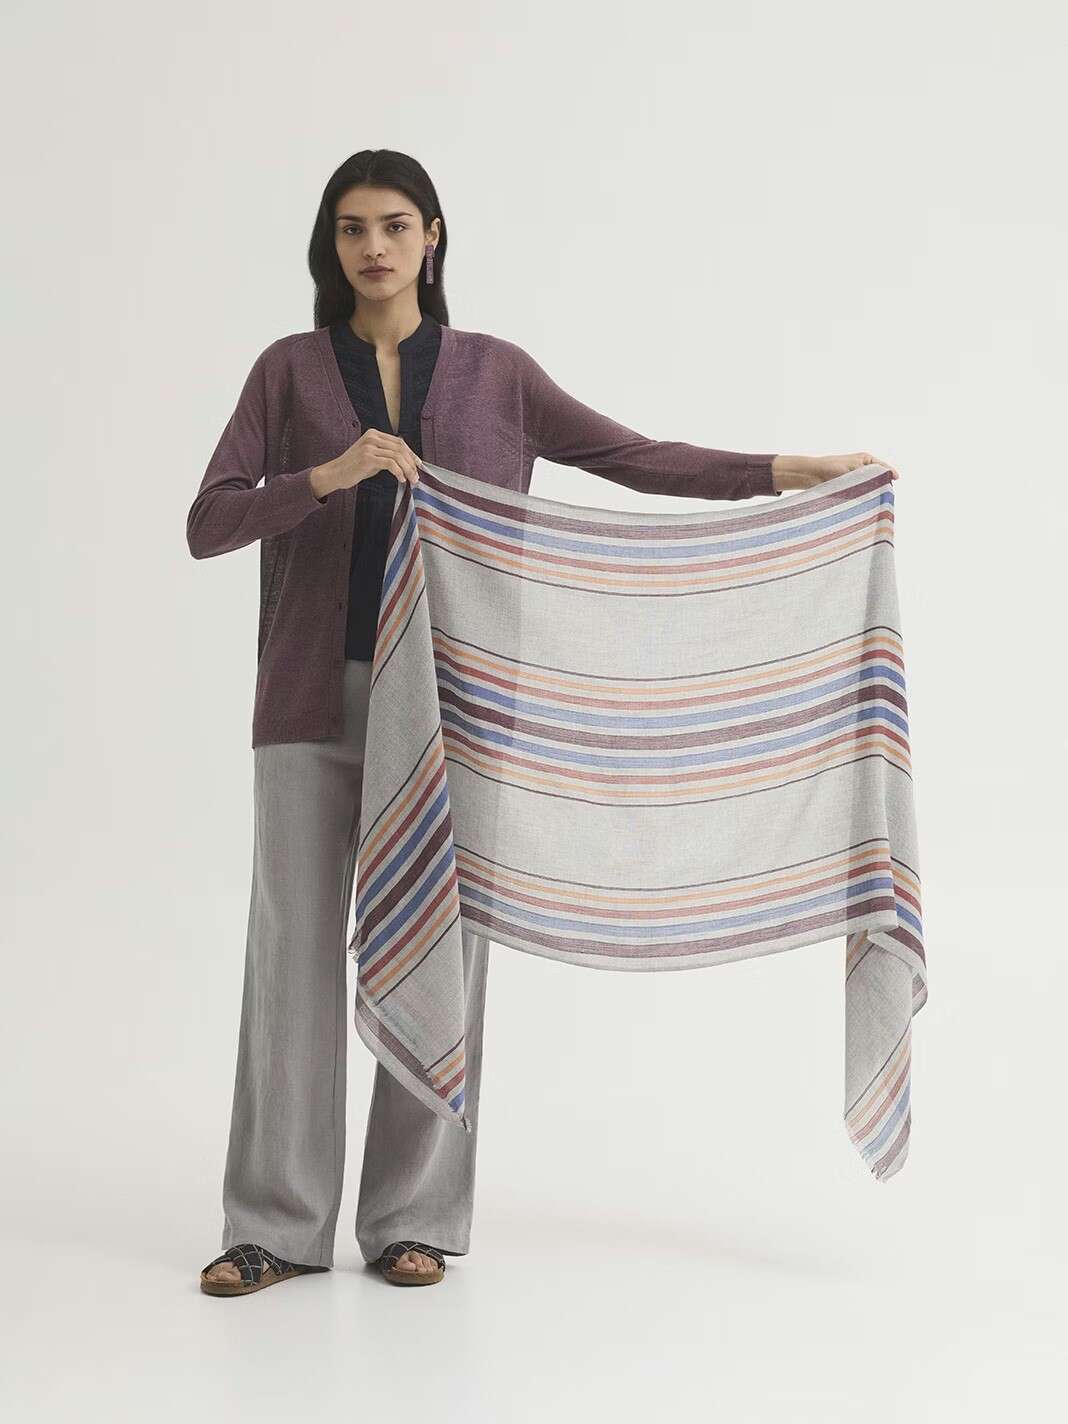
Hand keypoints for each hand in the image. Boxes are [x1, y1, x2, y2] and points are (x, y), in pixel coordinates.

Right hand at [312, 430, 423, 497]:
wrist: (335, 473)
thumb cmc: (354, 467)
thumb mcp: (372, 456)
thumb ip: (386, 454)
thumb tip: (407, 461)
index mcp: (374, 434)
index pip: (399, 442)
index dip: (411, 454)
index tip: (418, 465)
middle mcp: (372, 437)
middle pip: (400, 448)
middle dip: (411, 463)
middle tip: (417, 476)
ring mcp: (369, 446)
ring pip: (397, 456)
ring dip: (407, 469)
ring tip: (411, 480)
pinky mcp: (367, 457)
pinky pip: (390, 464)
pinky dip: (398, 472)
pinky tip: (401, 479)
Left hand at [771, 452, 899, 491]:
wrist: (811, 475)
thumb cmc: (831, 468)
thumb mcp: (854, 469)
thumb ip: (870, 475)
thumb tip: (885, 480)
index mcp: (866, 459)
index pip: (884, 467)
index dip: (890, 474)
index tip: (895, 481)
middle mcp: (863, 469)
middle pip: (879, 479)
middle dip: (882, 487)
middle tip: (886, 497)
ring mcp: (857, 480)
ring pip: (870, 488)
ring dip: (872, 495)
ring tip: (877, 502)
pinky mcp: (850, 489)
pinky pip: (861, 495)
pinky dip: (864, 499)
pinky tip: (866, 505)